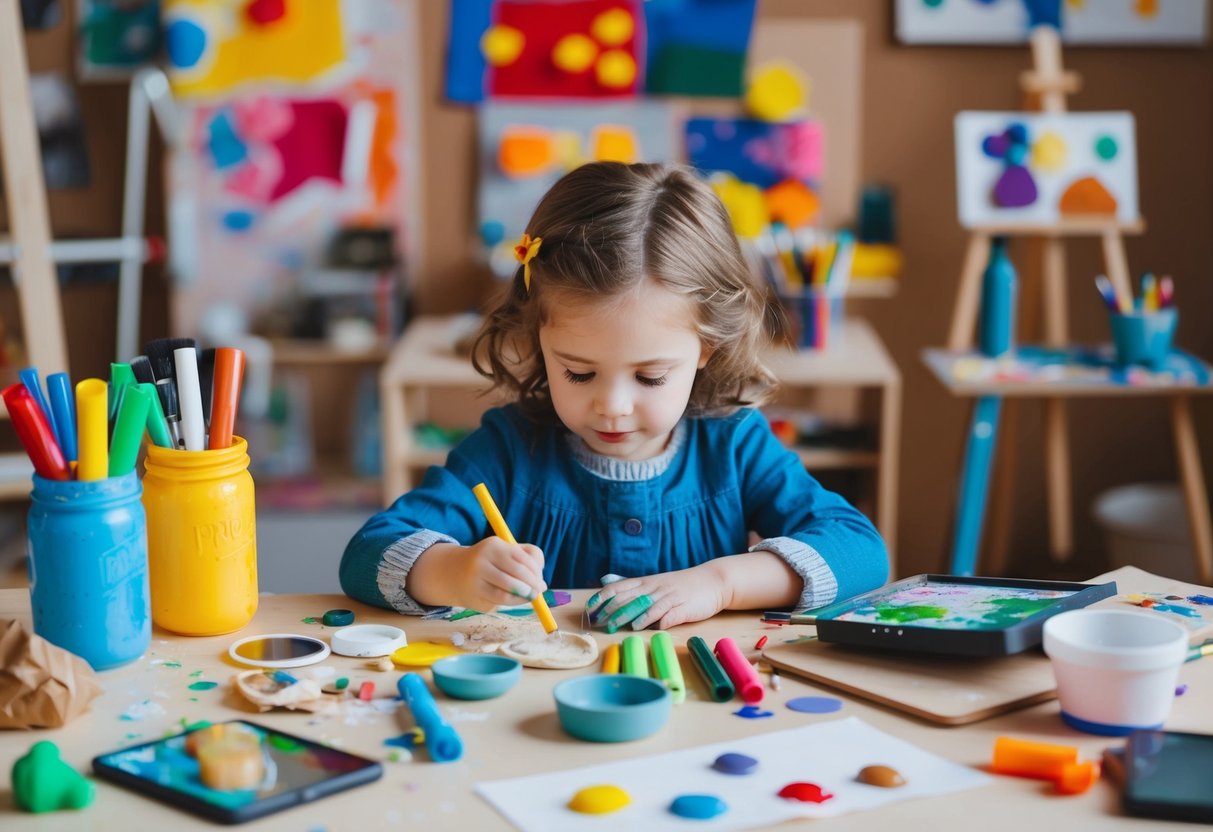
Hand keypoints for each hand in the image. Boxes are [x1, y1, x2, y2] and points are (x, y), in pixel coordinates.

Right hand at [448, 538, 546, 611]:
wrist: (455, 573)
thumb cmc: (490, 562)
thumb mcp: (506, 553)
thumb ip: (528, 558)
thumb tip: (542, 583)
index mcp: (494, 545)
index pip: (523, 558)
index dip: (537, 571)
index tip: (541, 579)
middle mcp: (483, 559)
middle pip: (518, 572)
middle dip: (533, 583)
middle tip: (539, 590)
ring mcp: (477, 577)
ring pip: (509, 587)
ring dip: (525, 594)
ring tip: (531, 596)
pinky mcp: (475, 593)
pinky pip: (500, 599)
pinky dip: (514, 601)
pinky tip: (518, 600)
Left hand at [584, 562, 730, 631]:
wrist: (712, 582)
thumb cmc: (681, 586)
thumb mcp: (656, 583)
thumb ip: (634, 587)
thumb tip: (608, 586)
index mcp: (647, 582)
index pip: (619, 587)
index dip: (603, 596)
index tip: (589, 606)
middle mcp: (655, 588)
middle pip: (629, 597)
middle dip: (611, 609)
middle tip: (598, 621)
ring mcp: (669, 597)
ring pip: (645, 605)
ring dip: (628, 615)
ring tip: (614, 625)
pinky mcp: (682, 608)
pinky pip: (666, 613)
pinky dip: (653, 620)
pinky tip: (642, 626)